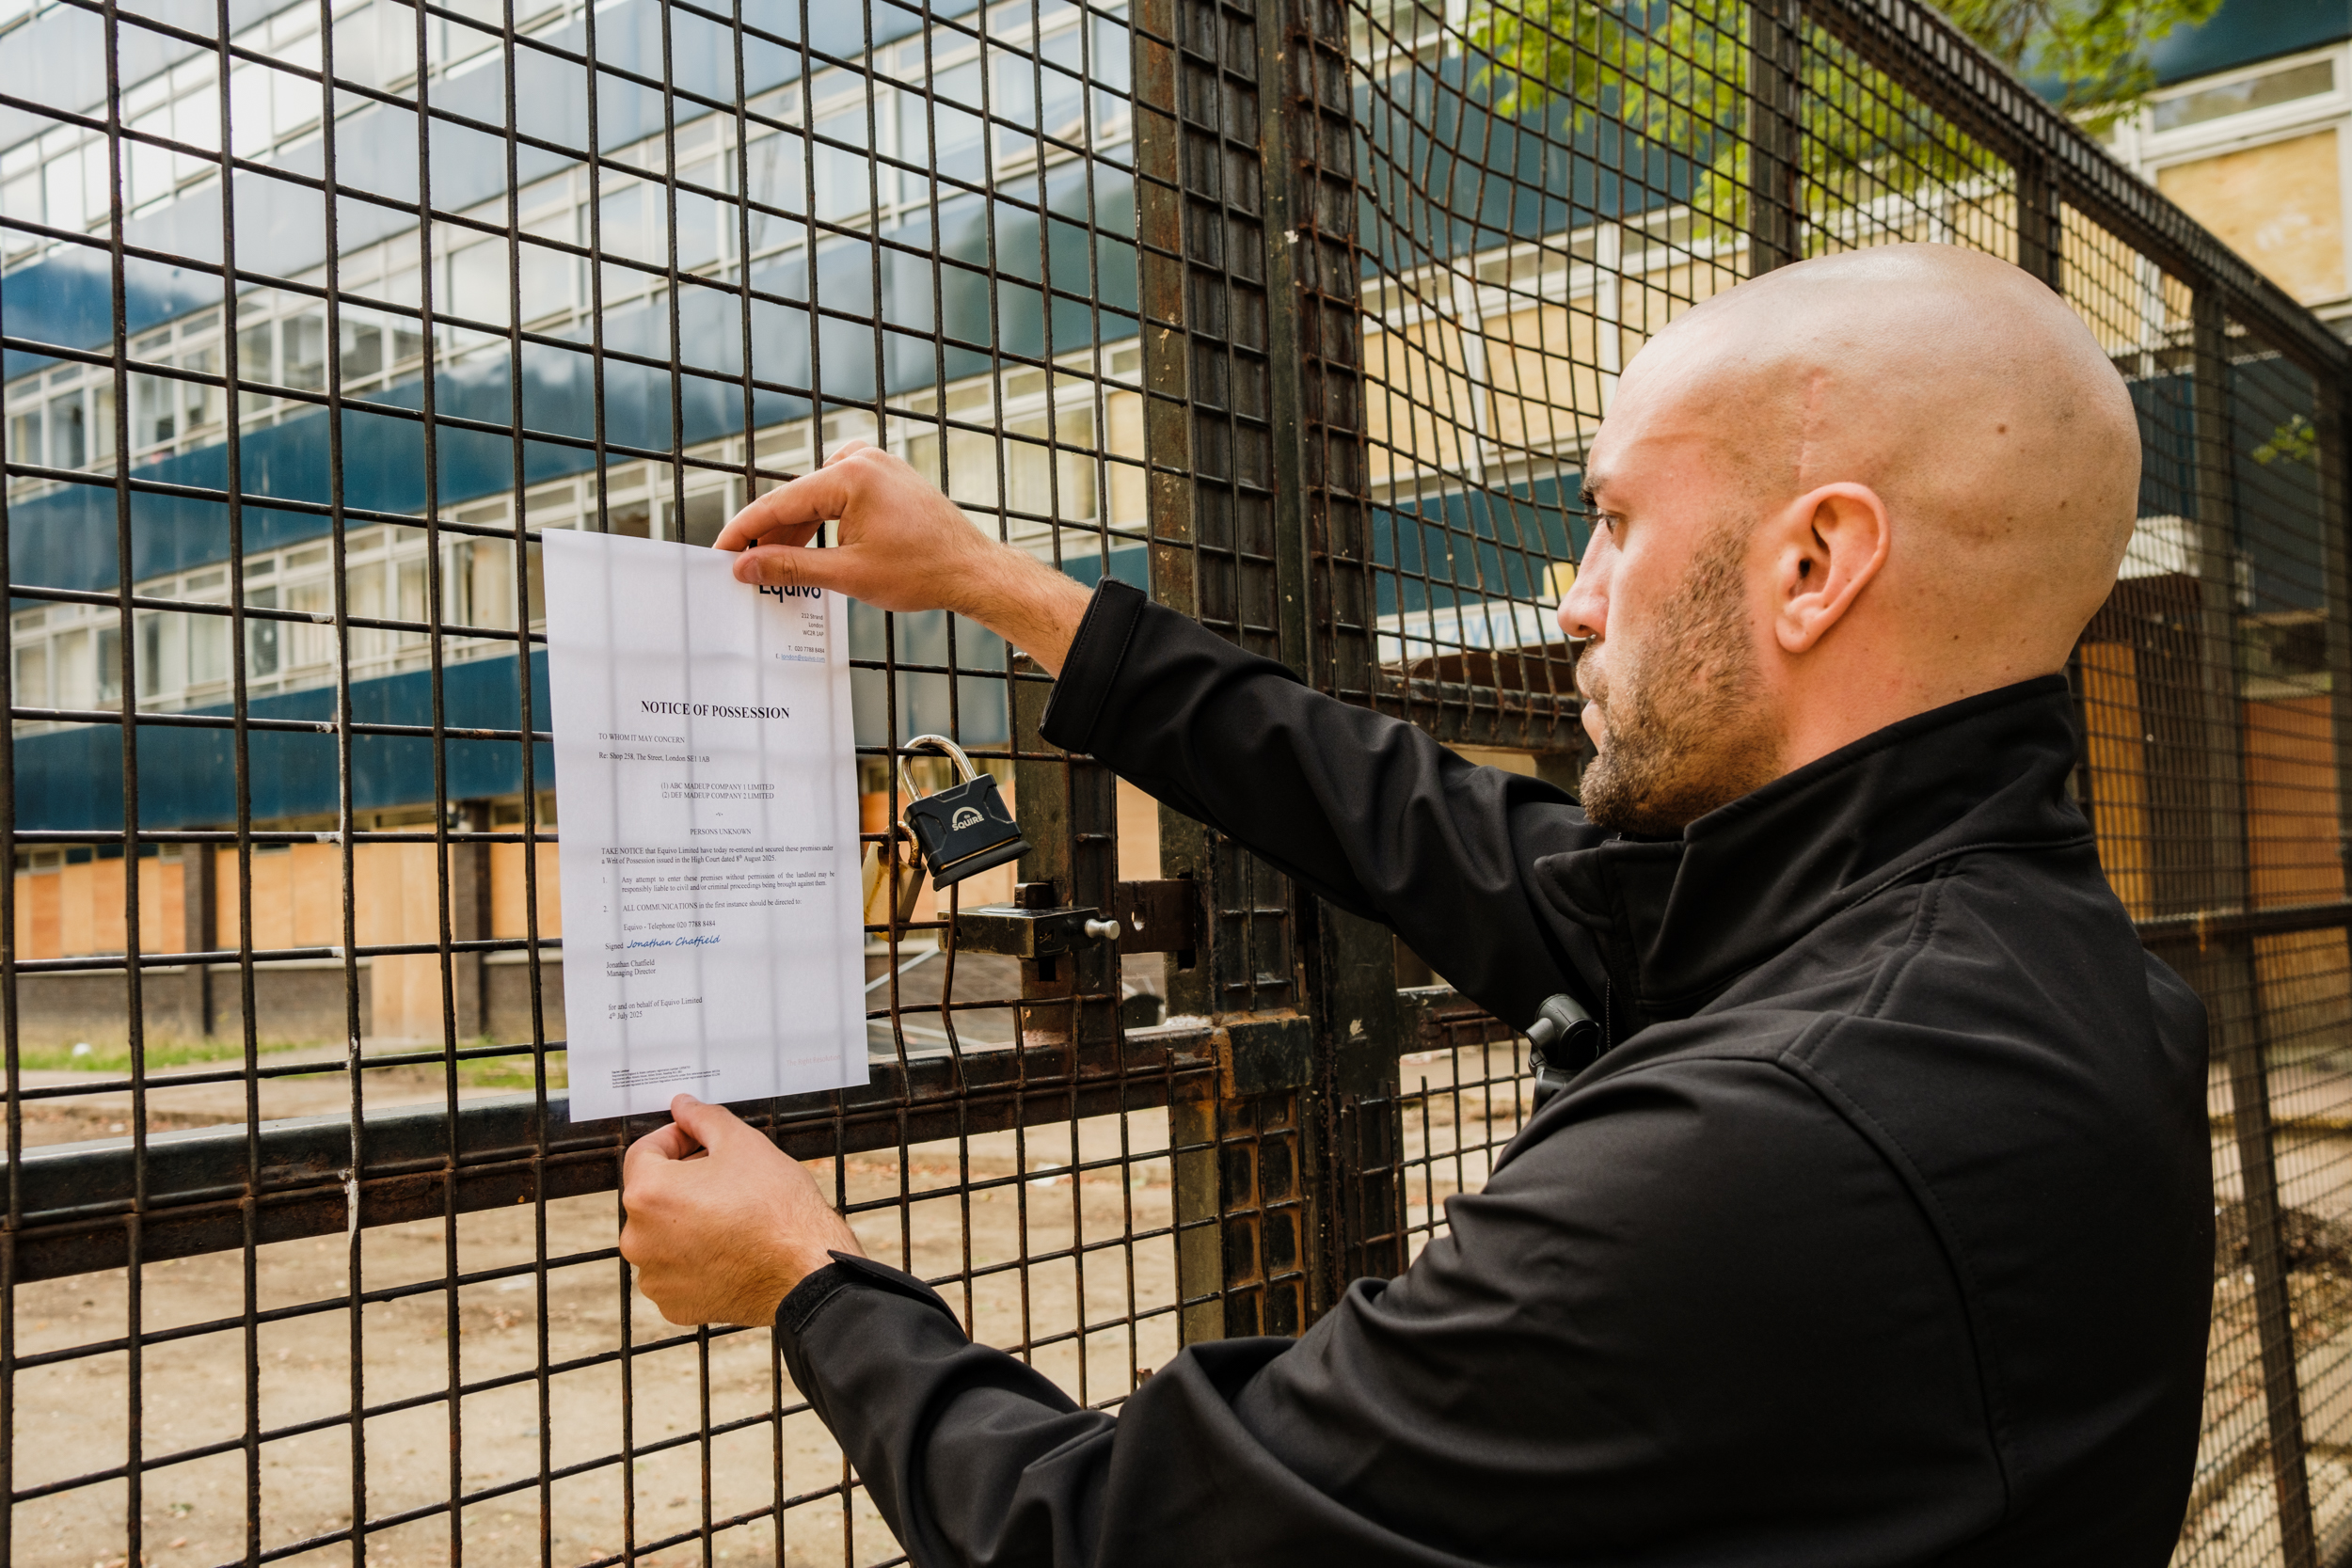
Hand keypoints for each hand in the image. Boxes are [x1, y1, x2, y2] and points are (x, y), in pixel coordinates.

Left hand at [619, 1094, 863, 1325]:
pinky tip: (728, 1246)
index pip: (644, 1151)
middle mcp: (638, 1238)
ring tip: (730, 1215)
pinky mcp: (673, 1304)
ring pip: (662, 1233)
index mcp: (648, 1193)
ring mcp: (654, 1276)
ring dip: (686, 1220)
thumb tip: (683, 1106)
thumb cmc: (777, 1208)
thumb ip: (703, 1119)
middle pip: (652, 1195)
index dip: (675, 1138)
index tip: (702, 1143)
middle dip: (682, 1181)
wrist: (805, 1270)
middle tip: (725, 1177)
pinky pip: (674, 1268)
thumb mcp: (743, 1143)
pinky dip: (694, 1256)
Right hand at [713, 439, 1092, 672]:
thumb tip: (746, 566)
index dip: (745, 530)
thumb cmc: (923, 571)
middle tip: (742, 567)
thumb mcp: (847, 574)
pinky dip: (822, 522)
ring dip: (796, 532)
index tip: (720, 551)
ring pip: (817, 500)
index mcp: (851, 475)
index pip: (781, 503)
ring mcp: (876, 465)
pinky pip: (839, 497)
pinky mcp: (885, 478)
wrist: (973, 571)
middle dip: (771, 535)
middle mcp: (862, 459)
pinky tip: (810, 551)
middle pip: (798, 500)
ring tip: (774, 566)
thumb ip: (790, 566)